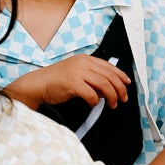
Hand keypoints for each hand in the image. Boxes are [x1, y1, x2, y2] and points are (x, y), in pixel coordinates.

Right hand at [8, 56, 131, 111]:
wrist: (37, 84)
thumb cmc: (56, 81)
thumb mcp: (76, 73)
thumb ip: (91, 78)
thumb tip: (106, 90)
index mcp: (85, 59)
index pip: (109, 66)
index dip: (121, 76)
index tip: (127, 84)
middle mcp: (83, 63)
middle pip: (109, 76)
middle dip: (119, 89)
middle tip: (123, 99)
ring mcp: (77, 72)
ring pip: (104, 85)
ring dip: (111, 96)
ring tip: (112, 104)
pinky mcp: (72, 83)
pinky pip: (91, 94)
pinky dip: (95, 101)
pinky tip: (93, 104)